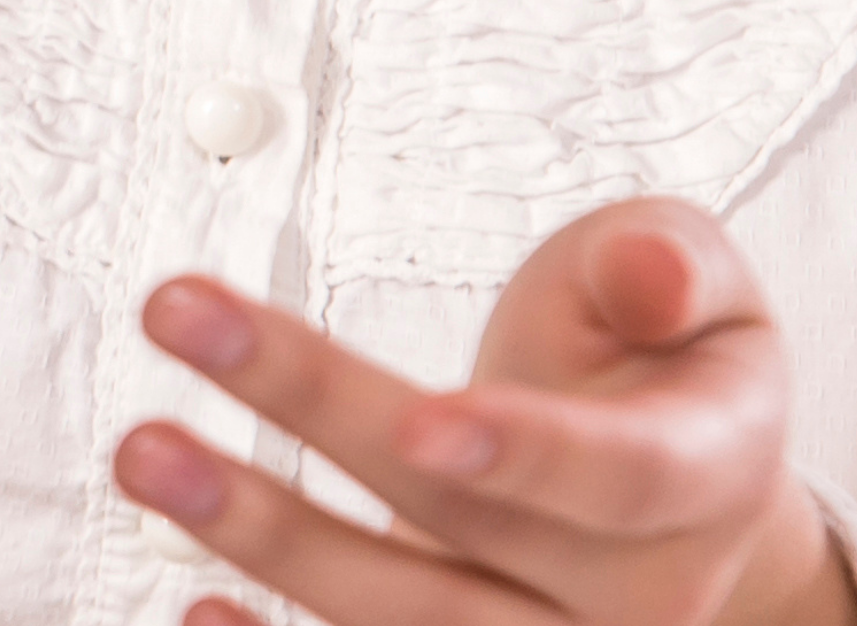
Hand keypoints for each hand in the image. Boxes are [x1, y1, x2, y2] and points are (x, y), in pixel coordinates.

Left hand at [106, 198, 855, 625]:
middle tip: (180, 312)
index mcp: (710, 474)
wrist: (670, 490)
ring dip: (268, 539)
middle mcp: (642, 590)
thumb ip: (668, 266)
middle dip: (321, 420)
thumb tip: (650, 271)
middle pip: (471, 528)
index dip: (525, 453)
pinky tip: (197, 601)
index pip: (626, 479)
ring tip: (146, 448)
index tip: (417, 420)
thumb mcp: (699, 287)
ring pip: (414, 620)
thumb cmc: (661, 359)